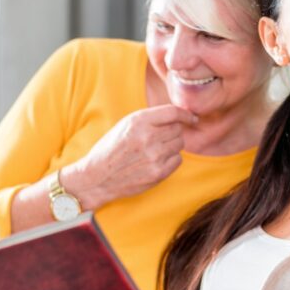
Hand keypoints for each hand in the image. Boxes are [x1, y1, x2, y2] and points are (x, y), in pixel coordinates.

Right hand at [63, 104, 197, 208]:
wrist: (97, 177)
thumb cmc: (112, 148)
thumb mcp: (126, 124)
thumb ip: (150, 118)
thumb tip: (179, 115)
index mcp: (138, 121)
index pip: (173, 112)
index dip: (185, 114)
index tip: (191, 117)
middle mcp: (148, 137)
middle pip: (178, 129)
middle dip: (172, 132)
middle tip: (158, 139)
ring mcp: (154, 156)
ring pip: (179, 144)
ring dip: (171, 146)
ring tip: (154, 150)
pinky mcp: (158, 173)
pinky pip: (178, 160)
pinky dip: (171, 160)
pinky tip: (156, 161)